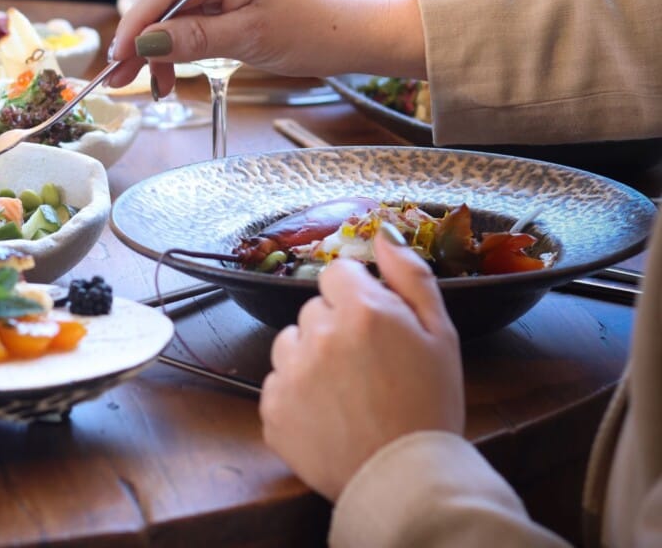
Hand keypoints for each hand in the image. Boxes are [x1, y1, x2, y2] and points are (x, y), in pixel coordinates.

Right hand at [106, 0, 424, 93]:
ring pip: (178, 17)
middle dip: (141, 42)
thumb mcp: (249, 38)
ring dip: (160, 51)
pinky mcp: (238, 0)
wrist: (361, 34)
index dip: (135, 24)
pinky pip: (197, 22)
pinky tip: (174, 76)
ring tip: (151, 88)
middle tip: (118, 80)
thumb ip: (193, 39)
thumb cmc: (315, 31)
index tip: (115, 58)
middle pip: (166, 3)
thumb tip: (145, 42)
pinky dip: (182, 49)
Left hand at [258, 227, 464, 499]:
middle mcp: (317, 335)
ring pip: (290, 344)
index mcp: (362, 311)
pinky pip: (277, 384)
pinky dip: (296, 396)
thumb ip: (411, 276)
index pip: (336, 274)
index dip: (356, 298)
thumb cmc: (430, 405)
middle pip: (313, 310)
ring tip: (347, 392)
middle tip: (368, 367)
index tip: (372, 325)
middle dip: (335, 328)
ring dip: (310, 358)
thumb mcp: (442, 334)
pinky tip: (328, 414)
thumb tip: (384, 235)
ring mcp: (290, 373)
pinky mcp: (272, 409)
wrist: (406, 478)